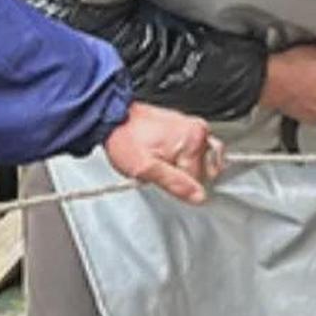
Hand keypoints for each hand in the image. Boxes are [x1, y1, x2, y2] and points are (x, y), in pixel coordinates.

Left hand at [104, 102, 222, 203]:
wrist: (113, 120)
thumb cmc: (125, 139)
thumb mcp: (146, 168)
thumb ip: (175, 183)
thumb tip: (198, 196)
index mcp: (194, 139)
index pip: (199, 180)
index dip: (178, 185)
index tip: (162, 180)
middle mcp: (198, 130)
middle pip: (202, 171)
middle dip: (182, 175)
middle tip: (160, 170)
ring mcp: (193, 128)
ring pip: (200, 162)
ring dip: (183, 168)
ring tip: (161, 163)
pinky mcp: (185, 128)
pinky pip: (193, 151)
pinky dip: (181, 159)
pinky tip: (164, 156)